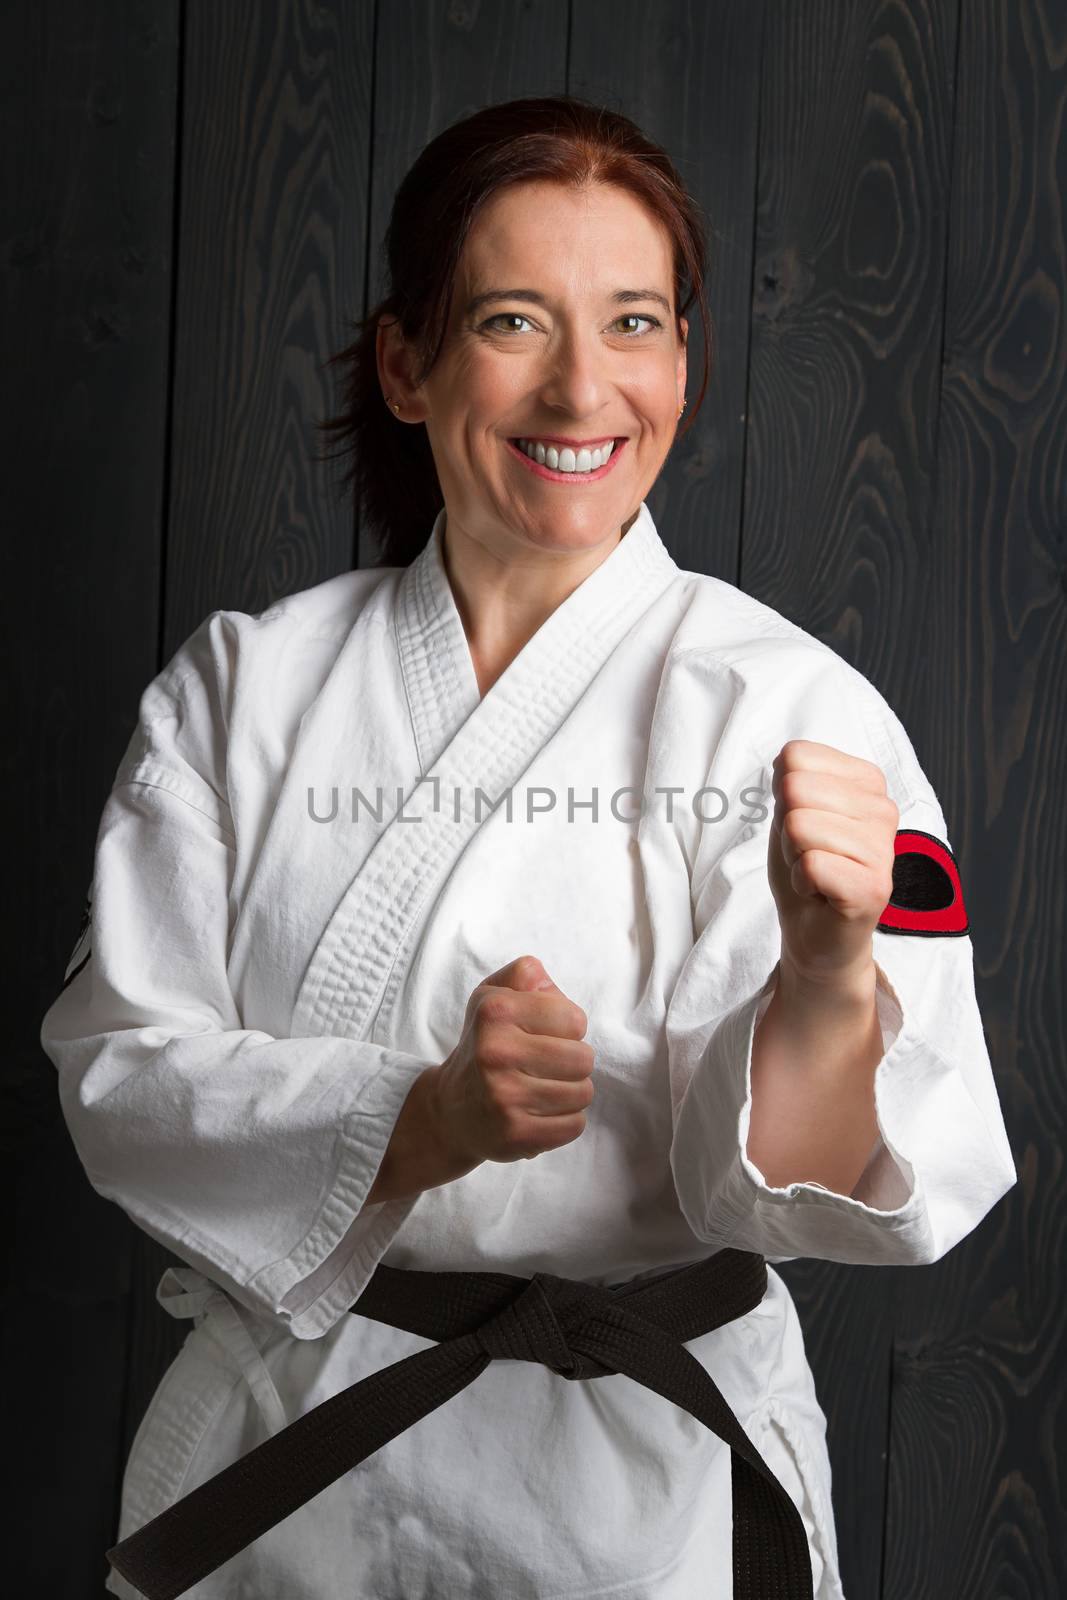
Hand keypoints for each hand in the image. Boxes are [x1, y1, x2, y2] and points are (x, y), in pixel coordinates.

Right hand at [430, 955, 594, 1168]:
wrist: (450, 1108)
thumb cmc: (485, 1045)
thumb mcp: (493, 997)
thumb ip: (524, 975)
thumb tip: (544, 982)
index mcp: (495, 1011)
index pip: (575, 1019)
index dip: (567, 1028)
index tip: (545, 1036)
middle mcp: (496, 1052)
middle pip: (583, 1058)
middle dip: (574, 1062)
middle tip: (548, 1066)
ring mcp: (504, 1097)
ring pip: (583, 1093)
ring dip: (571, 1092)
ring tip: (544, 1089)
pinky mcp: (515, 1134)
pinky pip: (574, 1125)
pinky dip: (565, 1121)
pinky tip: (540, 1113)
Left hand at [767, 739, 897, 986]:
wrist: (815, 932)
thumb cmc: (805, 867)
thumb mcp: (789, 811)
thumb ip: (791, 778)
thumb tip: (787, 759)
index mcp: (868, 781)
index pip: (796, 756)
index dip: (782, 796)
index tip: (803, 827)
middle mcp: (884, 809)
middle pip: (794, 788)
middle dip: (786, 827)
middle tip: (807, 854)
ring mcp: (884, 848)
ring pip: (799, 826)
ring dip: (793, 856)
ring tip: (815, 873)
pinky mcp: (874, 888)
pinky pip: (810, 865)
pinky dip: (800, 882)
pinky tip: (820, 892)